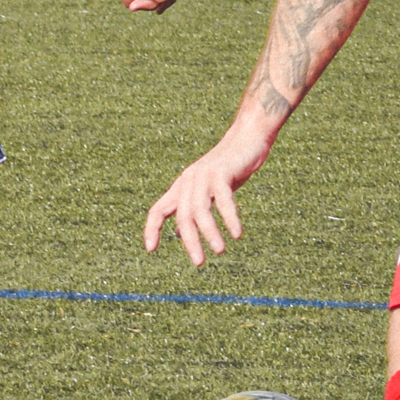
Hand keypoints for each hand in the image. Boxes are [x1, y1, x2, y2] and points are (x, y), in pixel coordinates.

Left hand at [143, 123, 272, 264]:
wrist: (248, 137)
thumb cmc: (230, 167)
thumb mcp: (208, 190)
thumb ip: (195, 208)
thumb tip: (181, 233)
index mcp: (182, 186)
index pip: (158, 209)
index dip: (152, 228)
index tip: (150, 249)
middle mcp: (189, 180)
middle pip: (182, 215)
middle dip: (190, 241)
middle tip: (199, 263)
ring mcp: (204, 175)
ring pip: (200, 209)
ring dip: (209, 232)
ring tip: (219, 250)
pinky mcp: (222, 171)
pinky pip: (223, 199)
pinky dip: (230, 217)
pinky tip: (237, 233)